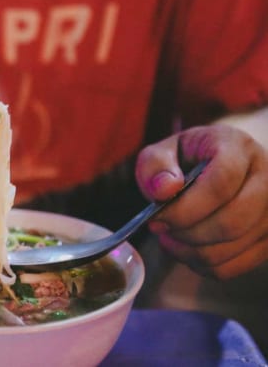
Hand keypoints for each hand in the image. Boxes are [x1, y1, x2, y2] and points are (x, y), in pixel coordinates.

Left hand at [135, 125, 267, 278]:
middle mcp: (267, 179)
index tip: (156, 218)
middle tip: (160, 229)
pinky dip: (202, 264)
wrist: (223, 166)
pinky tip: (187, 248)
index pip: (221, 183)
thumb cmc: (188, 159)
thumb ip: (156, 165)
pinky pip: (232, 266)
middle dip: (186, 233)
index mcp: (239, 148)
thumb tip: (164, 190)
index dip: (185, 208)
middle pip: (231, 222)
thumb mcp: (165, 151)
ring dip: (189, 250)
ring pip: (231, 248)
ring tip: (170, 237)